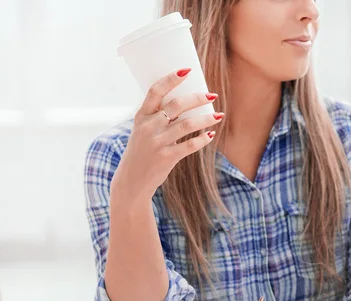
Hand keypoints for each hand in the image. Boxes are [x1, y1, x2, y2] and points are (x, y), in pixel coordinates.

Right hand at [111, 68, 222, 199]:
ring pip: (188, 124)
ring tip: (218, 115)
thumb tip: (187, 103)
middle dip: (197, 98)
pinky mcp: (167, 158)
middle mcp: (149, 127)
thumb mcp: (142, 131)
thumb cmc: (141, 152)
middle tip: (211, 95)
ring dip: (206, 118)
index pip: (155, 91)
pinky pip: (190, 145)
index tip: (186, 70)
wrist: (132, 181)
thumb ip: (158, 117)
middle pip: (177, 105)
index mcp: (141, 116)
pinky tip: (210, 135)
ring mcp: (158, 143)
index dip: (171, 78)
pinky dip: (203, 139)